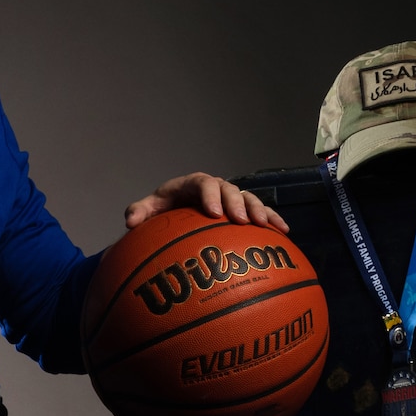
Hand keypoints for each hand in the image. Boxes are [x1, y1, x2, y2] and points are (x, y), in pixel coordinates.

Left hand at [125, 172, 286, 233]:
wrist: (177, 211)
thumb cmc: (163, 210)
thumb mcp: (149, 209)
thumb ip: (140, 211)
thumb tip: (131, 220)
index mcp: (192, 184)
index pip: (203, 184)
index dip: (210, 196)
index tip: (214, 213)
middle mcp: (215, 187)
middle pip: (229, 190)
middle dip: (237, 204)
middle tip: (241, 221)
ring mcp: (230, 198)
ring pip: (248, 198)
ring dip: (258, 211)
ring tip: (264, 226)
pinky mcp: (242, 209)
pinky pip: (260, 212)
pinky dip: (272, 219)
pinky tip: (285, 232)